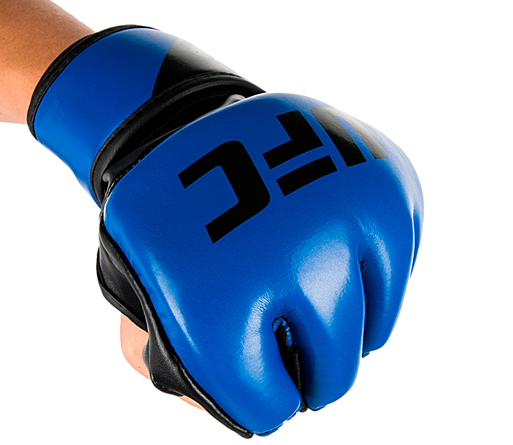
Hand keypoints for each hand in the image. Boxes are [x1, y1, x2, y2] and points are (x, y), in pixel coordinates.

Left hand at [28, 25, 424, 438]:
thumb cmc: (168, 233)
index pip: (266, 407)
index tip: (261, 388)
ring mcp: (343, 217)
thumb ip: (169, 371)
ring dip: (343, 331)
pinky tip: (335, 264)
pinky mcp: (383, 187)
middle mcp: (287, 260)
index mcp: (213, 302)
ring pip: (372, 333)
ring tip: (312, 306)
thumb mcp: (139, 299)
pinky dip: (369, 284)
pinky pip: (396, 276)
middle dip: (311, 380)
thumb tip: (217, 404)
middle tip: (300, 363)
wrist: (190, 129)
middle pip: (331, 378)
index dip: (260, 404)